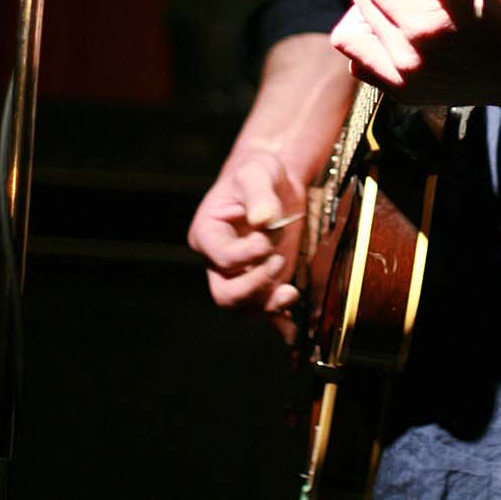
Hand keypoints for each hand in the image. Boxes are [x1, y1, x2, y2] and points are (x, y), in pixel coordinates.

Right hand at [188, 147, 305, 344]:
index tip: (266, 239)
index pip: (221, 257)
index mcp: (208, 233)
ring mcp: (241, 275)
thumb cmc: (257, 173)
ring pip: (244, 308)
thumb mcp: (257, 172)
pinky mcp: (264, 282)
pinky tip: (293, 328)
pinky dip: (278, 321)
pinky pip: (265, 310)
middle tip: (276, 262)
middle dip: (252, 286)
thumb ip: (259, 193)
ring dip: (266, 306)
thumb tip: (263, 219)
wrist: (273, 183)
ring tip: (289, 292)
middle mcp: (219, 261)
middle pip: (225, 294)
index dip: (244, 254)